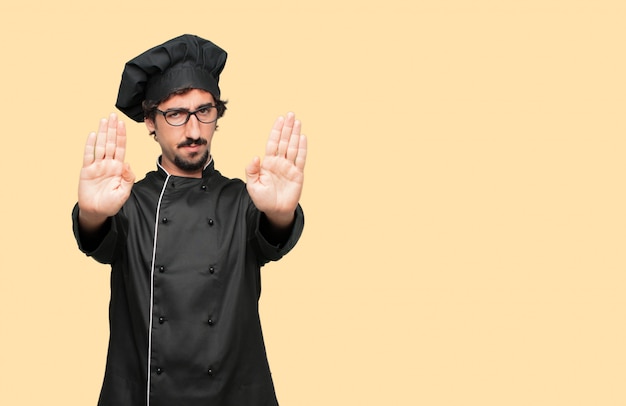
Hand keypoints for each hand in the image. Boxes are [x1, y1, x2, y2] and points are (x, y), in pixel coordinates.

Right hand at [78, 113, 134, 230]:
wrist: (97, 212)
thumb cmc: (111, 203)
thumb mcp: (124, 192)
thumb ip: (128, 178)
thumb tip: (127, 163)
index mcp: (118, 168)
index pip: (121, 148)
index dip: (122, 136)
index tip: (122, 124)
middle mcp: (108, 164)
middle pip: (111, 143)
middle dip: (112, 129)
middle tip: (113, 115)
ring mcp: (97, 166)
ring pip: (100, 146)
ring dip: (103, 133)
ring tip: (104, 120)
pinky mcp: (86, 171)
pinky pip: (88, 156)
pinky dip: (90, 145)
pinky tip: (93, 135)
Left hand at [245, 112, 306, 227]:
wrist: (275, 211)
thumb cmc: (263, 199)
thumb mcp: (252, 185)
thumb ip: (252, 171)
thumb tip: (255, 156)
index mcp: (268, 163)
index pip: (272, 143)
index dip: (276, 131)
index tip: (279, 119)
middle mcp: (279, 162)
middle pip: (283, 141)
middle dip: (287, 128)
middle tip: (290, 115)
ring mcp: (289, 167)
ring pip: (292, 147)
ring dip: (295, 134)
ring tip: (297, 122)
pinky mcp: (298, 174)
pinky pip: (300, 159)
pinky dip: (302, 148)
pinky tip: (302, 138)